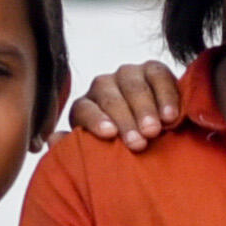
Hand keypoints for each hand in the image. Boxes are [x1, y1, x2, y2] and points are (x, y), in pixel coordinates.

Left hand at [65, 60, 190, 147]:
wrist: (156, 139)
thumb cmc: (122, 153)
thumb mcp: (99, 155)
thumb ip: (75, 148)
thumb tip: (54, 139)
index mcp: (85, 108)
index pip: (84, 109)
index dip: (96, 120)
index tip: (110, 134)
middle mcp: (103, 87)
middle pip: (109, 97)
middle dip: (125, 119)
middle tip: (140, 140)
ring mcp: (128, 75)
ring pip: (133, 85)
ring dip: (145, 108)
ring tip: (157, 129)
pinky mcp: (152, 70)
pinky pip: (158, 75)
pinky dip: (166, 94)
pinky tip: (171, 115)